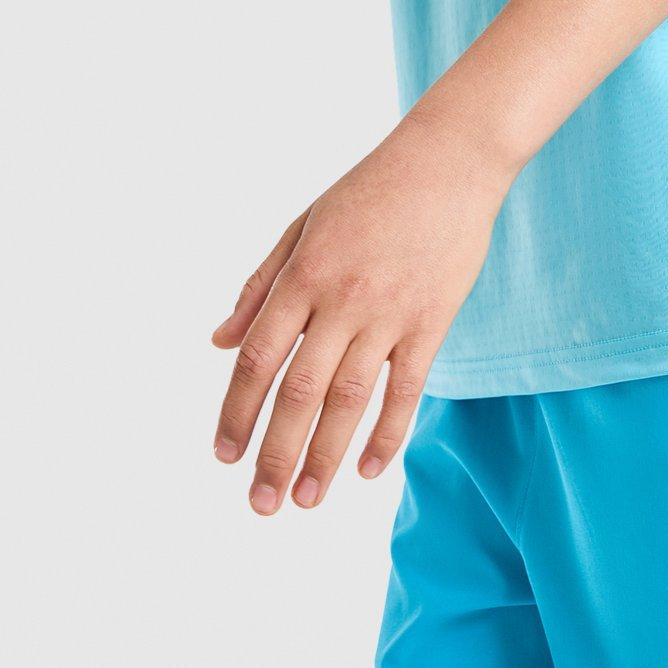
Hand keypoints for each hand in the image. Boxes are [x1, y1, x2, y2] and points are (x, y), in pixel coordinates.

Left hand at [211, 111, 509, 512]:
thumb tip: (219, 343)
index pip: (259, 358)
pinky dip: (388, 432)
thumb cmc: (369, 192)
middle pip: (299, 391)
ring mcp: (389, 313)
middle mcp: (340, 299)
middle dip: (275, 454)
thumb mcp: (301, 228)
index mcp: (302, 276)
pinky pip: (406, 388)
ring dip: (325, 455)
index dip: (237, 412)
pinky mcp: (431, 321)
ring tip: (306, 501)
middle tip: (260, 505)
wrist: (449, 162)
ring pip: (350, 398)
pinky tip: (370, 470)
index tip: (224, 457)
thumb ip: (259, 288)